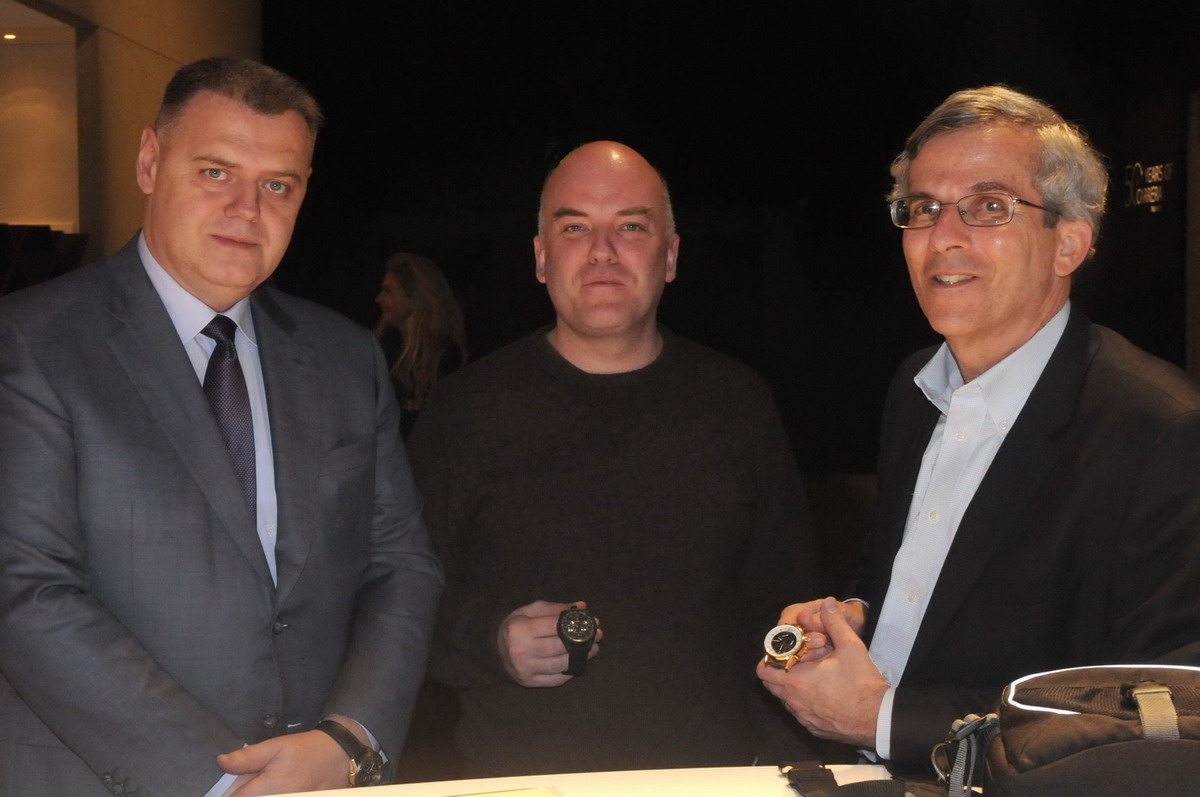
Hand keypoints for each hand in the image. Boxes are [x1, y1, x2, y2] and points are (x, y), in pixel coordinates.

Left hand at [218, 726, 354, 794]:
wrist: (339, 757)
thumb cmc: (305, 750)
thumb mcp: (276, 746)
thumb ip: (248, 758)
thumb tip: (221, 762)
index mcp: (269, 789)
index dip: (231, 793)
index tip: (236, 785)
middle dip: (249, 792)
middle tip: (257, 782)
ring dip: (263, 794)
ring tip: (269, 785)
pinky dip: (274, 795)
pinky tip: (279, 789)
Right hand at [498, 600, 601, 686]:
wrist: (496, 649)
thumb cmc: (517, 626)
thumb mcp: (532, 611)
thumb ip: (556, 609)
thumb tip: (581, 607)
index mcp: (519, 629)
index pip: (553, 626)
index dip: (575, 624)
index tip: (590, 622)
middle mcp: (521, 651)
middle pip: (559, 647)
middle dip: (582, 641)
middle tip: (597, 636)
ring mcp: (525, 669)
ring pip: (559, 665)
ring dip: (581, 657)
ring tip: (593, 649)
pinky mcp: (529, 682)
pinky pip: (556, 680)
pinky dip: (570, 671)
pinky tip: (578, 662)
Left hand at [758, 596, 886, 747]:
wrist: (879, 717)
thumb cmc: (862, 683)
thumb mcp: (850, 646)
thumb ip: (834, 622)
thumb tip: (827, 604)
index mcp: (795, 680)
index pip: (764, 669)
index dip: (774, 657)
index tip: (789, 651)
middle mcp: (793, 701)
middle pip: (771, 684)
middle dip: (780, 670)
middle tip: (800, 661)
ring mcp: (802, 717)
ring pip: (785, 698)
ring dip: (792, 686)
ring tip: (813, 675)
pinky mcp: (812, 728)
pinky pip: (799, 712)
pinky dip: (804, 701)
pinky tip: (823, 692)